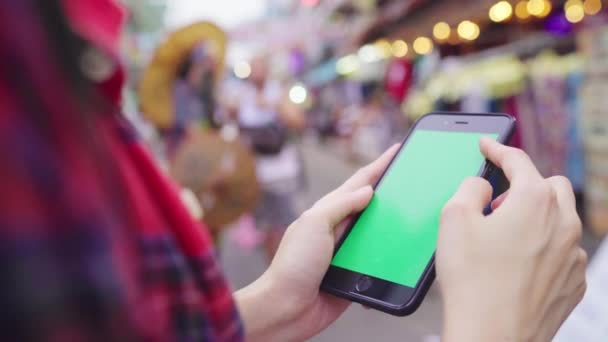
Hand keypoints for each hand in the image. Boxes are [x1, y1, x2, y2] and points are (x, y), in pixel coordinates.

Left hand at [235, 144, 398, 340]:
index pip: (359, 182)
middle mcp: (339, 229)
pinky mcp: (354, 275)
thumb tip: (367, 191)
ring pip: (378, 234)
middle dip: (393, 192)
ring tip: (416, 216)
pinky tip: (403, 257)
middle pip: (373, 206)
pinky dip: (391, 259)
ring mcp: (347, 252)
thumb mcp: (314, 224)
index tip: (398, 149)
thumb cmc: (293, 265)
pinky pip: (378, 263)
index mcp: (329, 212)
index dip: (379, 165)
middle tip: (415, 181)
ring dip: (395, 226)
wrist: (286, 308)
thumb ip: (340, 205)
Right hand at [438, 138, 586, 341]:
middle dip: (524, 185)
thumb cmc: (471, 280)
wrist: (491, 337)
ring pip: (561, 219)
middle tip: (495, 204)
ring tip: (504, 238)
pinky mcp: (574, 283)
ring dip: (536, 217)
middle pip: (550, 186)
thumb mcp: (453, 219)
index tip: (488, 145)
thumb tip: (482, 186)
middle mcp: (563, 224)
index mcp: (535, 201)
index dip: (498, 149)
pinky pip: (563, 251)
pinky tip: (517, 265)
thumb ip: (470, 188)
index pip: (518, 160)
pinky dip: (544, 248)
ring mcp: (573, 256)